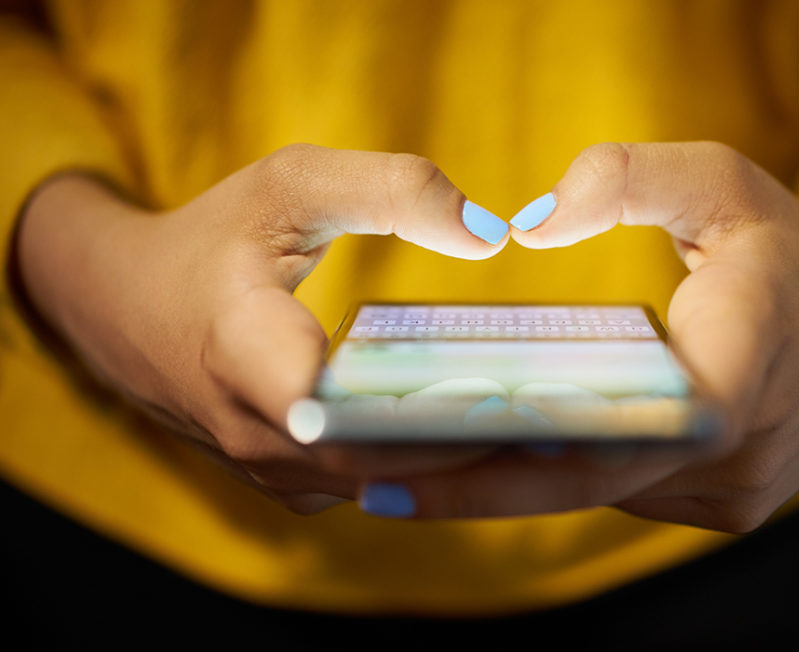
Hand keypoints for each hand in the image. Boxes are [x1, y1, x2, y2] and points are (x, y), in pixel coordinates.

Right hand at [15, 144, 511, 512]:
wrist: (122, 306)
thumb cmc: (211, 239)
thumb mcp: (291, 184)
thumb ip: (391, 189)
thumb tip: (492, 233)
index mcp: (245, 352)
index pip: (346, 411)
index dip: (431, 412)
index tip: (515, 396)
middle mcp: (255, 434)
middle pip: (383, 461)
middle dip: (474, 443)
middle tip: (569, 415)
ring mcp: (271, 470)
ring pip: (384, 484)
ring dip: (459, 461)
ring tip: (547, 428)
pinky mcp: (288, 482)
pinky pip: (371, 485)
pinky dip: (427, 465)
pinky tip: (488, 433)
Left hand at [358, 142, 798, 531]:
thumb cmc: (788, 249)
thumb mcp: (721, 182)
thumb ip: (628, 178)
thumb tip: (529, 223)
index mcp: (743, 361)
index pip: (620, 427)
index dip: (512, 454)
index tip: (411, 462)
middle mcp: (738, 450)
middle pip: (586, 480)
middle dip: (474, 483)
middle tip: (366, 478)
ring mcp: (733, 492)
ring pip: (599, 494)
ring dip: (508, 483)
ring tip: (405, 467)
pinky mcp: (725, 507)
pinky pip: (623, 493)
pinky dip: (558, 478)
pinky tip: (488, 458)